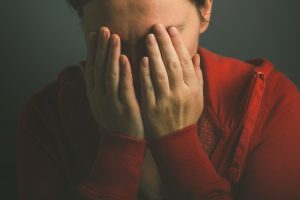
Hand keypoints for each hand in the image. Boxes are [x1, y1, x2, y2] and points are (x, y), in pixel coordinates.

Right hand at [80, 27, 143, 138]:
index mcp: (94, 94)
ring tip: (115, 38)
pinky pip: (124, 87)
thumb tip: (82, 63)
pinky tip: (125, 58)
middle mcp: (99, 96)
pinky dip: (124, 72)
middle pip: (99, 68)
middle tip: (105, 30)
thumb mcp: (98, 101)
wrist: (120, 145)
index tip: (94, 33)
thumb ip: (91, 82)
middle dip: (102, 48)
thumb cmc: (112, 120)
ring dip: (111, 55)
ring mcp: (112, 102)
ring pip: (109, 75)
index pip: (91, 68)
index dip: (93, 50)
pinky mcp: (126, 107)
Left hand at [139, 24, 203, 138]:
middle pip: (173, 64)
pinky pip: (148, 88)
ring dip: (154, 54)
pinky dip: (145, 73)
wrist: (175, 140)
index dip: (178, 45)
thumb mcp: (198, 98)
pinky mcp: (152, 108)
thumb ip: (197, 77)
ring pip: (160, 74)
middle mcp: (180, 94)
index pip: (185, 62)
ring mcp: (166, 101)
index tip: (171, 30)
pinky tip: (142, 60)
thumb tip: (195, 56)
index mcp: (192, 90)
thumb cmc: (186, 116)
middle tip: (157, 27)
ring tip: (149, 38)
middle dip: (165, 44)